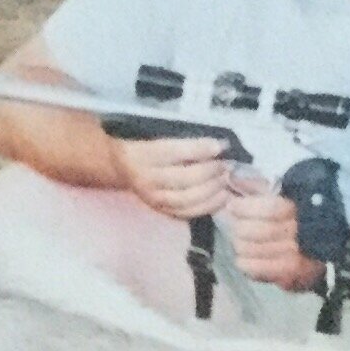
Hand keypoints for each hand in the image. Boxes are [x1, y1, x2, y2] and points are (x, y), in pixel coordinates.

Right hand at [112, 134, 235, 220]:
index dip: (201, 150)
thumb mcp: (156, 137)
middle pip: (185, 178)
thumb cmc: (145, 147)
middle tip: (228, 165)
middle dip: (211, 172)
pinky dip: (208, 206)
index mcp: (145, 155)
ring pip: (188, 199)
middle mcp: (148, 179)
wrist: (121, 168)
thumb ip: (183, 141)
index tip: (222, 145)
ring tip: (227, 180)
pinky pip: (187, 213)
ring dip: (213, 190)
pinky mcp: (161, 211)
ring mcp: (154, 199)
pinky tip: (222, 197)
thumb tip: (217, 145)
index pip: (176, 152)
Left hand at [218, 184, 323, 290]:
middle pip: (257, 231)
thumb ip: (259, 185)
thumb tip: (232, 176)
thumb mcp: (283, 193)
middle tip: (236, 225)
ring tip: (240, 241)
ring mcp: (295, 255)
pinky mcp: (291, 274)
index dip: (245, 208)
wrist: (329, 244)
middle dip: (239, 227)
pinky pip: (258, 270)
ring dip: (240, 246)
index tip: (232, 206)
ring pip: (253, 250)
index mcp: (299, 209)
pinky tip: (244, 259)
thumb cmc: (300, 213)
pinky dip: (246, 264)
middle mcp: (299, 232)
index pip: (269, 209)